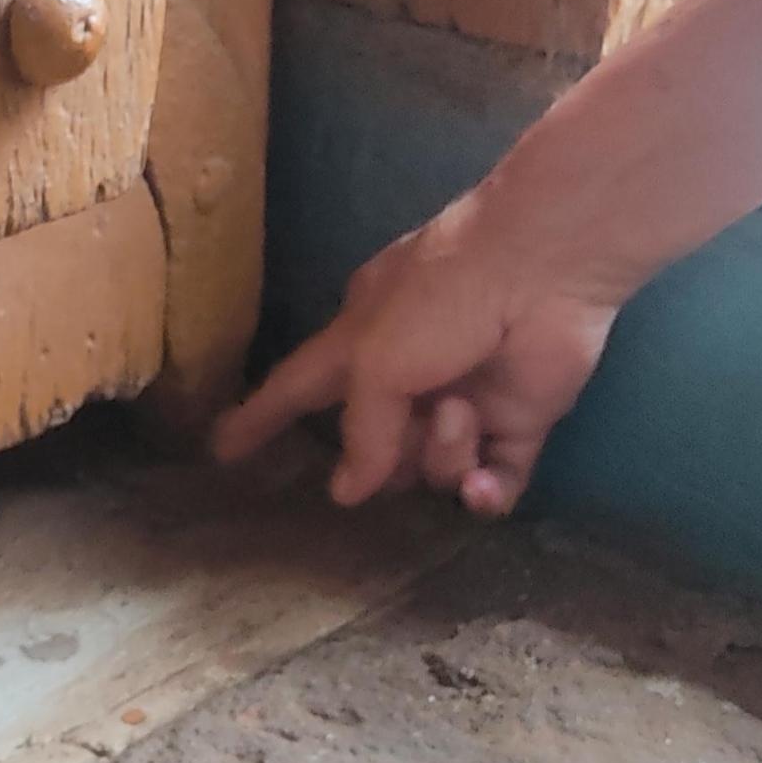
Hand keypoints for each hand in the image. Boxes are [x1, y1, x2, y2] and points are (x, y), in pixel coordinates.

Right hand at [212, 188, 618, 515]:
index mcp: (358, 341)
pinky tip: (482, 486)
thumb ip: (360, 430)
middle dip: (384, 455)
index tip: (221, 450)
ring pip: (431, 469)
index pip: (297, 387)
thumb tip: (347, 490)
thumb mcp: (375, 358)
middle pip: (374, 448)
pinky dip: (484, 492)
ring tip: (463, 410)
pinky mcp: (519, 424)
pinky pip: (492, 485)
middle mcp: (409, 376)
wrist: (540, 270)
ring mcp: (464, 403)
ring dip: (441, 451)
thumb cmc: (442, 297)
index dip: (260, 418)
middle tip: (403, 429)